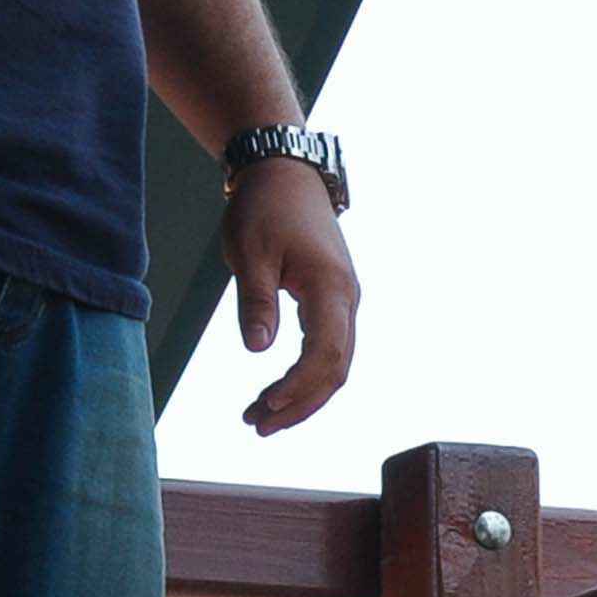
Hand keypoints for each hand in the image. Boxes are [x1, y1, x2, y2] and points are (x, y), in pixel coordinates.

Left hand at [225, 160, 357, 433]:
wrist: (283, 171)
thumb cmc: (264, 206)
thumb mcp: (250, 252)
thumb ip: (256, 302)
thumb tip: (258, 351)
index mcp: (331, 288)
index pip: (325, 356)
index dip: (298, 389)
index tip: (264, 408)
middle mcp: (347, 298)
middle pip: (335, 369)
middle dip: (299, 404)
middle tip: (256, 426)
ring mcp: (343, 299)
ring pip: (334, 363)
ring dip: (302, 395)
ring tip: (259, 416)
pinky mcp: (332, 298)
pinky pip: (328, 348)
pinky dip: (305, 375)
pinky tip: (277, 390)